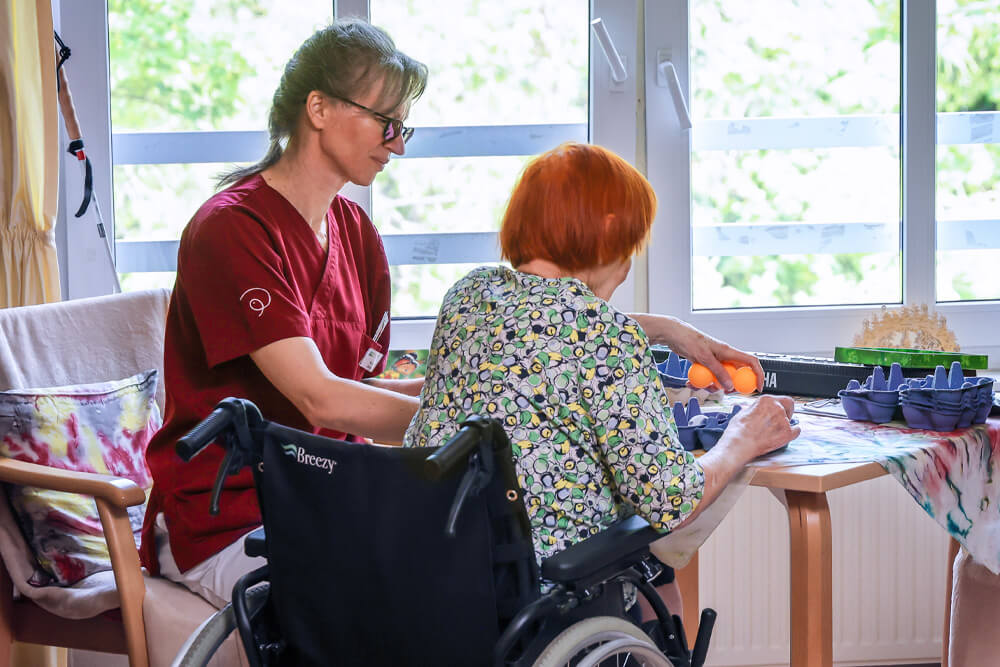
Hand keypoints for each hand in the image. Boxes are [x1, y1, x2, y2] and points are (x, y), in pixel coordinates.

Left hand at [632, 314, 763, 391]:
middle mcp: (724, 356)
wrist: (673, 335)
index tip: (757, 388)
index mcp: (728, 351)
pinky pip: (708, 377)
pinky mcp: (705, 364)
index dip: (758, 375)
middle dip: (729, 386)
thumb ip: (718, 372)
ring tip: (697, 386)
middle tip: (720, 392)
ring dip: (711, 386)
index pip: (751, 362)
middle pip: (736, 375)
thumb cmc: (688, 340)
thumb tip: (730, 386)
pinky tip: (690, 382)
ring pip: (720, 379)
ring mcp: (715, 361)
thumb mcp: (704, 358)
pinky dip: (701, 382)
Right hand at [719, 395, 799, 460]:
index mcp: (766, 400)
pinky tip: (788, 434)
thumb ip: (755, 410)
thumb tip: (757, 412)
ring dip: (785, 425)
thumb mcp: (744, 412)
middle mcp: (777, 408)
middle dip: (787, 411)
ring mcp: (783, 421)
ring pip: (790, 420)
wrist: (740, 444)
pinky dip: (793, 433)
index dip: (780, 405)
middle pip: (789, 405)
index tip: (779, 410)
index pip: (781, 398)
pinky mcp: (787, 434)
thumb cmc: (738, 430)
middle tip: (783, 418)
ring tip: (773, 432)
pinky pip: (796, 431)